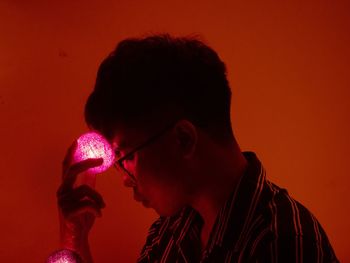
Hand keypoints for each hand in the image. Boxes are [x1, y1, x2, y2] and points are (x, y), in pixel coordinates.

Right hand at [56, 141, 104, 260]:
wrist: (77, 235)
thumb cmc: (81, 214)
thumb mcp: (86, 196)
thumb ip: (88, 182)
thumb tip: (96, 168)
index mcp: (65, 186)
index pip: (66, 166)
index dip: (70, 153)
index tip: (77, 140)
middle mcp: (61, 191)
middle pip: (73, 170)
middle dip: (87, 163)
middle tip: (100, 160)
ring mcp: (63, 202)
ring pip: (86, 189)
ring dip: (98, 198)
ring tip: (102, 206)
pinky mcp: (67, 212)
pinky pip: (88, 203)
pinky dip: (97, 208)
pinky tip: (99, 215)